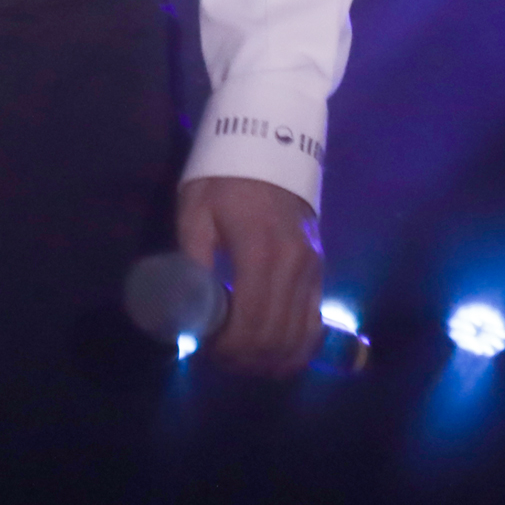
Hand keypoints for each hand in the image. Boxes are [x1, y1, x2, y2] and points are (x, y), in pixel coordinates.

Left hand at [175, 175, 323, 374]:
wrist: (269, 144)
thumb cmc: (224, 176)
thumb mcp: (196, 211)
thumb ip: (192, 259)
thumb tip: (184, 309)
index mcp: (260, 252)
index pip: (251, 324)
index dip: (226, 349)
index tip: (202, 349)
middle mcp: (294, 267)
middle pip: (276, 339)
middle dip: (243, 359)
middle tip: (215, 356)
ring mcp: (312, 271)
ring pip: (300, 339)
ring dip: (269, 360)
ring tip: (239, 358)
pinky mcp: (319, 272)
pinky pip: (314, 325)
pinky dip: (294, 349)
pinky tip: (270, 353)